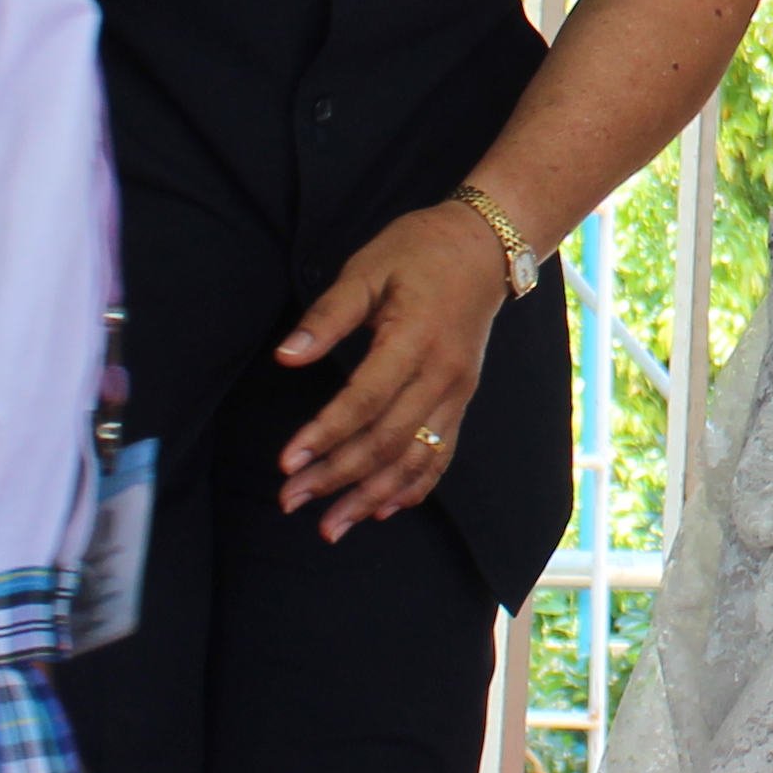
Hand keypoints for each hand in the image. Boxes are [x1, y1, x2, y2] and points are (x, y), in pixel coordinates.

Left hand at [273, 203, 499, 540]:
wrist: (486, 247)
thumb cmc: (419, 251)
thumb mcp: (367, 268)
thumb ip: (328, 316)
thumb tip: (286, 357)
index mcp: (414, 339)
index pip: (364, 401)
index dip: (324, 436)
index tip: (287, 462)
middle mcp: (441, 374)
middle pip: (386, 440)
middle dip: (336, 476)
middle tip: (290, 499)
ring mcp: (457, 392)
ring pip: (414, 458)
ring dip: (371, 496)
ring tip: (332, 525)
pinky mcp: (462, 399)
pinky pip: (441, 454)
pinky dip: (414, 487)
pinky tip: (384, 509)